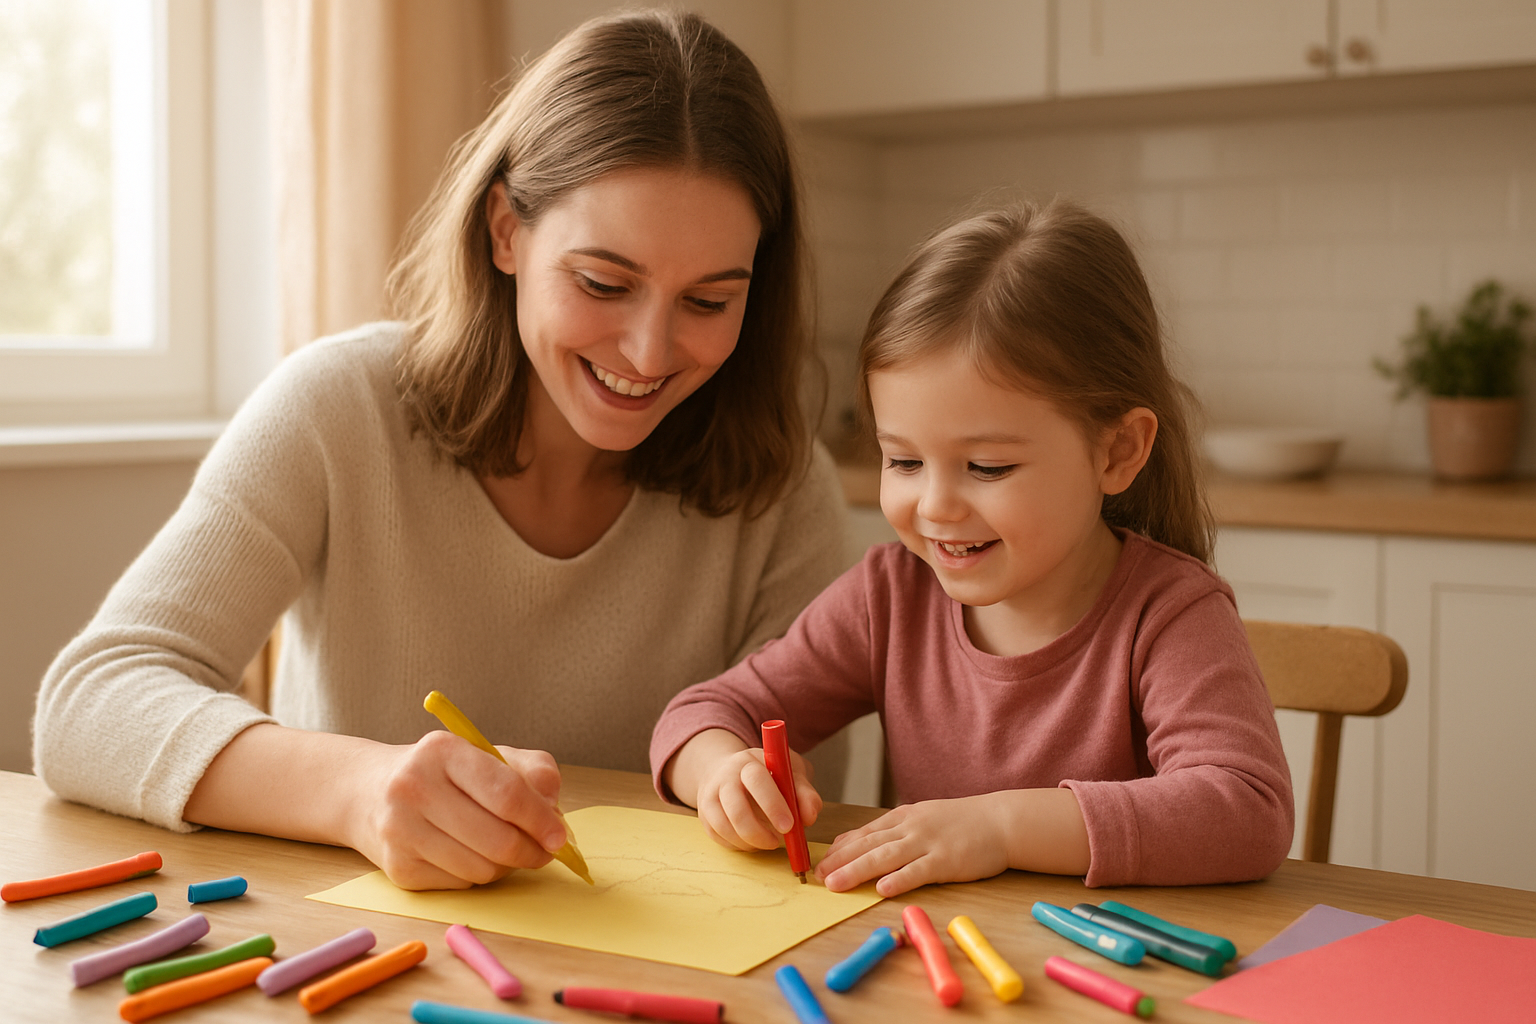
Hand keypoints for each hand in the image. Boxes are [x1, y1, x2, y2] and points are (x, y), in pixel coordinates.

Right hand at [347, 730, 569, 889]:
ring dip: (507, 866)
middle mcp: (414, 788)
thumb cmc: (442, 773)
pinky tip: (473, 855)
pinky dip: (479, 875)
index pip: (506, 793)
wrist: (369, 792)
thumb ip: (531, 770)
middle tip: (544, 851)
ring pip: (481, 869)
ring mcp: (401, 831)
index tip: (559, 836)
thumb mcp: (487, 755)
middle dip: (532, 851)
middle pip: (497, 839)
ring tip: (507, 849)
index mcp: (442, 751)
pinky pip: (461, 883)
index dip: (540, 820)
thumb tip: (554, 808)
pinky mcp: (398, 868)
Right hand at [694, 744, 820, 853]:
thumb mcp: (790, 772)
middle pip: (736, 808)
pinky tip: (753, 841)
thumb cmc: (768, 772)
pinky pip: (719, 837)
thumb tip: (809, 816)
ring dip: (750, 842)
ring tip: (769, 841)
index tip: (789, 825)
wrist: (730, 769)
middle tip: (778, 842)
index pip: (757, 780)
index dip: (773, 804)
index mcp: (748, 762)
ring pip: (725, 827)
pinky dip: (739, 845)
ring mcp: (710, 796)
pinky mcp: (705, 815)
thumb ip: (804, 792)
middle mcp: (724, 777)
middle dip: (758, 831)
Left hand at [815, 795, 1011, 896]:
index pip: (864, 833)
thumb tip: (854, 844)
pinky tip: (881, 889)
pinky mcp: (946, 860)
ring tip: (836, 884)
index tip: (818, 863)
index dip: (839, 849)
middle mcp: (910, 828)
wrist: (1000, 821)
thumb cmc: (959, 823)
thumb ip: (890, 831)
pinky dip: (899, 880)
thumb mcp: (920, 818)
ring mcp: (928, 843)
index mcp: (902, 818)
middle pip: (868, 845)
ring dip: (857, 871)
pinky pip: (919, 871)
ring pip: (886, 857)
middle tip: (817, 877)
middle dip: (840, 862)